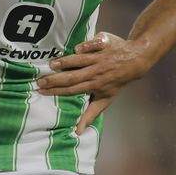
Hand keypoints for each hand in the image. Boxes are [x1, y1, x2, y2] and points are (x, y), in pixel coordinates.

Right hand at [36, 31, 155, 133]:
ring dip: (67, 62)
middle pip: (73, 77)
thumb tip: (78, 131)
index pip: (72, 89)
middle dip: (56, 79)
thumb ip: (91, 113)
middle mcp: (95, 72)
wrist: (135, 60)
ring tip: (51, 64)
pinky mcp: (103, 43)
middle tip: (40, 80)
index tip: (41, 91)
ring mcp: (99, 58)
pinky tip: (76, 48)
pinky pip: (94, 44)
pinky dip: (86, 46)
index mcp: (94, 85)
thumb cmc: (117, 81)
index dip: (56, 91)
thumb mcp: (105, 99)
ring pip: (81, 60)